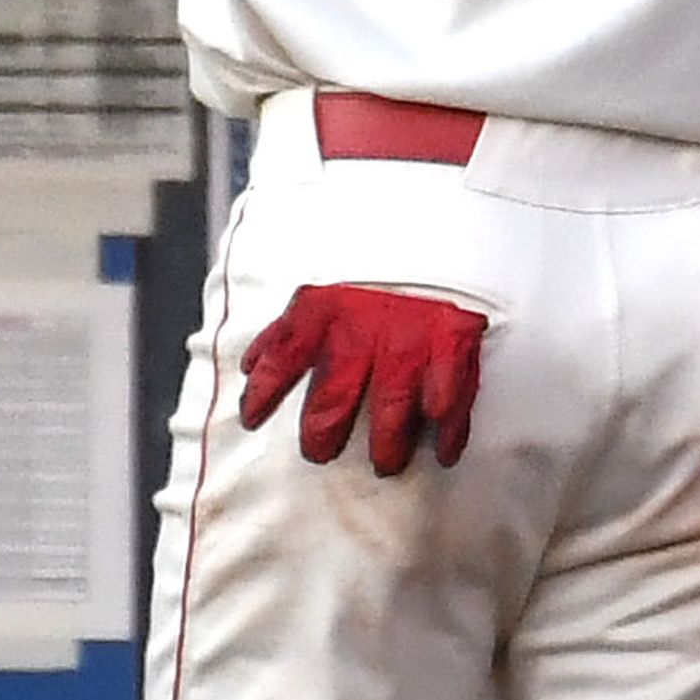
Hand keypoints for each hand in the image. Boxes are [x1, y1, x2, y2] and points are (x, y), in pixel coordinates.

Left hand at [238, 284, 486, 474]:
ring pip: (392, 403)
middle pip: (335, 394)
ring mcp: (409, 335)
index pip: (283, 354)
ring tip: (385, 463)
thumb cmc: (369, 284)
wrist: (434, 237)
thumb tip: (247, 366)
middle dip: (323, 431)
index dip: (262, 390)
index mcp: (326, 310)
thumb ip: (287, 333)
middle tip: (320, 451)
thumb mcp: (323, 296)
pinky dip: (448, 429)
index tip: (249, 419)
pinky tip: (442, 451)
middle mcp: (363, 325)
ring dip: (388, 440)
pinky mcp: (452, 341)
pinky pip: (451, 396)